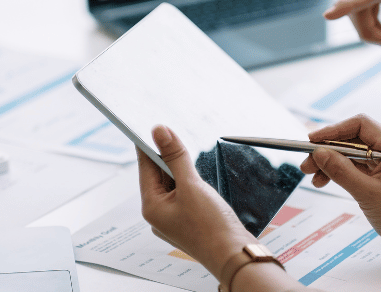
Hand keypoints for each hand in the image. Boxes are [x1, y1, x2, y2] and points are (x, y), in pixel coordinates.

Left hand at [137, 126, 256, 276]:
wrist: (235, 256)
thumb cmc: (212, 228)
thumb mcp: (192, 185)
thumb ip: (175, 156)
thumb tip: (159, 131)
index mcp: (152, 207)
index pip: (145, 167)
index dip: (149, 145)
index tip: (152, 125)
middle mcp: (159, 214)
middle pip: (158, 175)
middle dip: (168, 157)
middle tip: (176, 136)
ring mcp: (173, 219)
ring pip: (172, 185)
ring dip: (181, 170)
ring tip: (190, 158)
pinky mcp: (188, 221)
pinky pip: (184, 195)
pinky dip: (190, 183)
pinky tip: (200, 179)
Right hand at [299, 115, 380, 271]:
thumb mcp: (367, 193)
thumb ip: (341, 171)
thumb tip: (319, 153)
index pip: (359, 125)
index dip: (333, 130)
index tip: (312, 141)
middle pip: (353, 139)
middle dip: (328, 150)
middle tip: (307, 164)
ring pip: (352, 154)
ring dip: (331, 163)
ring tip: (313, 177)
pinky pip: (356, 167)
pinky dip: (340, 172)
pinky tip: (326, 182)